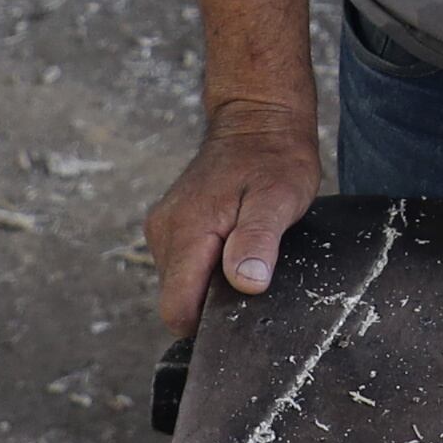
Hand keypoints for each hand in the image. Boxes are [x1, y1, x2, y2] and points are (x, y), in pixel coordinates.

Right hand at [146, 105, 322, 337]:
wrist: (259, 118)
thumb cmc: (274, 157)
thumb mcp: (278, 199)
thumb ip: (258, 241)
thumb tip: (246, 283)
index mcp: (186, 230)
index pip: (177, 307)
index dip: (207, 323)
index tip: (240, 314)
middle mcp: (164, 232)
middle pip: (178, 299)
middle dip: (212, 301)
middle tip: (254, 273)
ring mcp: (164, 227)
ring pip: (181, 283)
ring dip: (210, 282)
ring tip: (247, 253)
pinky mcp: (171, 225)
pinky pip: (184, 264)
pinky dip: (207, 266)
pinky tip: (234, 246)